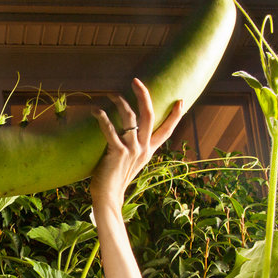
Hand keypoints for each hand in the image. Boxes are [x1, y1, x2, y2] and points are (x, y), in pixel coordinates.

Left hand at [90, 78, 186, 206]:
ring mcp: (132, 150)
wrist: (108, 197)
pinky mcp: (118, 152)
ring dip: (120, 103)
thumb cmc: (115, 178)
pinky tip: (96, 111)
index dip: (175, 116)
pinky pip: (111, 130)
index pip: (167, 130)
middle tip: (136, 81)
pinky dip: (103, 118)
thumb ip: (132, 147)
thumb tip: (127, 131)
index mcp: (148, 151)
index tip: (181, 101)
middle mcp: (143, 148)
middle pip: (149, 115)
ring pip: (130, 118)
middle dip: (144, 95)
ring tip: (111, 95)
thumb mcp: (130, 162)